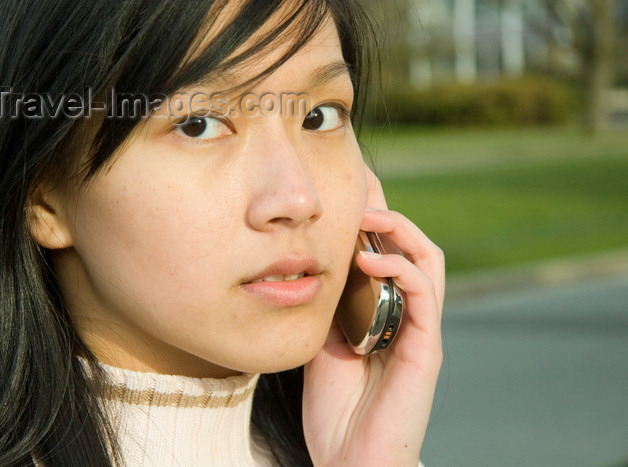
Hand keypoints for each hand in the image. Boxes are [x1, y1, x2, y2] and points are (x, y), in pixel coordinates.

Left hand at [303, 167, 443, 465]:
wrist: (350, 458)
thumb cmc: (334, 406)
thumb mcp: (320, 339)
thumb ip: (326, 303)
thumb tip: (309, 261)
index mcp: (383, 309)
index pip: (386, 249)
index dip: (371, 216)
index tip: (345, 186)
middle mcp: (406, 313)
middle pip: (410, 244)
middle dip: (385, 211)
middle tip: (355, 191)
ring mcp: (419, 328)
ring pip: (427, 258)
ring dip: (399, 229)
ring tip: (365, 217)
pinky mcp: (426, 347)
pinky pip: (423, 293)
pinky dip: (400, 267)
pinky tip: (368, 260)